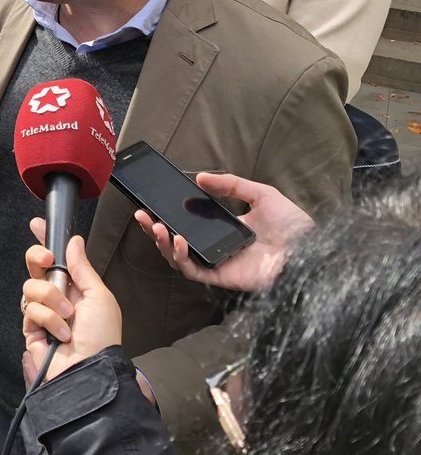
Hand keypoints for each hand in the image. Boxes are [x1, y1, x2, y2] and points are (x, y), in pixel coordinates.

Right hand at [22, 234, 121, 383]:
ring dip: (52, 298)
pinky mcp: (31, 329)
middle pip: (34, 266)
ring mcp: (42, 313)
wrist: (92, 368)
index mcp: (74, 287)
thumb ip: (82, 267)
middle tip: (48, 260)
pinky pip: (30, 309)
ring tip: (68, 316)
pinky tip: (61, 333)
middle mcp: (55, 297)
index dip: (45, 241)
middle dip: (37, 257)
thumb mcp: (99, 296)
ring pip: (31, 287)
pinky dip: (49, 319)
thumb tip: (74, 240)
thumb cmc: (103, 335)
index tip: (38, 224)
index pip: (56, 259)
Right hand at [134, 172, 312, 291]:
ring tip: (155, 226)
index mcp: (225, 228)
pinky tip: (179, 240)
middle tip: (142, 215)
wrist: (313, 253)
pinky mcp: (222, 277)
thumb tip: (200, 177)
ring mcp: (218, 262)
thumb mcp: (262, 194)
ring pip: (179, 258)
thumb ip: (232, 185)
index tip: (153, 202)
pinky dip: (181, 257)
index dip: (168, 214)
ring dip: (163, 243)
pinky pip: (193, 271)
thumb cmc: (293, 225)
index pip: (188, 222)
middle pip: (176, 241)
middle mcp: (217, 246)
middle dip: (154, 229)